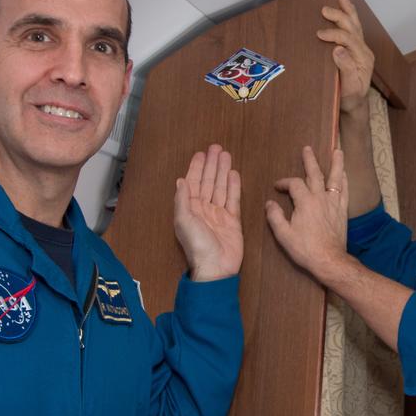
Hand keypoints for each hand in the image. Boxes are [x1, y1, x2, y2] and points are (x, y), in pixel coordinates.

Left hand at [173, 144, 242, 281]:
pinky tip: (234, 174)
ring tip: (226, 155)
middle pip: (208, 182)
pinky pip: (233, 200)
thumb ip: (183, 200)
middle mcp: (204, 209)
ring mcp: (219, 214)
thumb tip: (180, 180)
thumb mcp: (184, 221)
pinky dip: (234, 187)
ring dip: (223, 171)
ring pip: (221, 188)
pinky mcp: (233, 221)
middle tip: (216, 148)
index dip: (196, 168)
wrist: (216, 267)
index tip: (201, 154)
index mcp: (190, 208)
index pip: (193, 183)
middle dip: (211, 165)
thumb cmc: (197, 245)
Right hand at [265, 146, 348, 279]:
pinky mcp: (342, 211)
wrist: (329, 260)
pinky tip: (344, 175)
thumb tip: (270, 203)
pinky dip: (344, 181)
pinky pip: (345, 191)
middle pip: (315, 173)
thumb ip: (275, 216)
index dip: (284, 183)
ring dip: (336, 163)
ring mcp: (334, 203)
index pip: (294, 184)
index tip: (277, 187)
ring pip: (335, 178)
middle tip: (307, 148)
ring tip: (338, 151)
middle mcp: (320, 197)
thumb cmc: (305, 248)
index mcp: (305, 202)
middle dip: (309, 160)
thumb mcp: (283, 234)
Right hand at [317, 0, 374, 113]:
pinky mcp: (356, 49)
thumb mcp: (347, 87)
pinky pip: (353, 29)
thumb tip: (338, 49)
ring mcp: (361, 49)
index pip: (349, 40)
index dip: (334, 35)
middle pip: (353, 28)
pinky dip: (348, 17)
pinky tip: (344, 8)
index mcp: (364, 59)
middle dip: (340, 16)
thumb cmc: (349, 98)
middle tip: (325, 10)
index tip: (319, 35)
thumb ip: (346, 68)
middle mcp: (364, 51)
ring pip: (355, 25)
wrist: (354, 105)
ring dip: (348, 11)